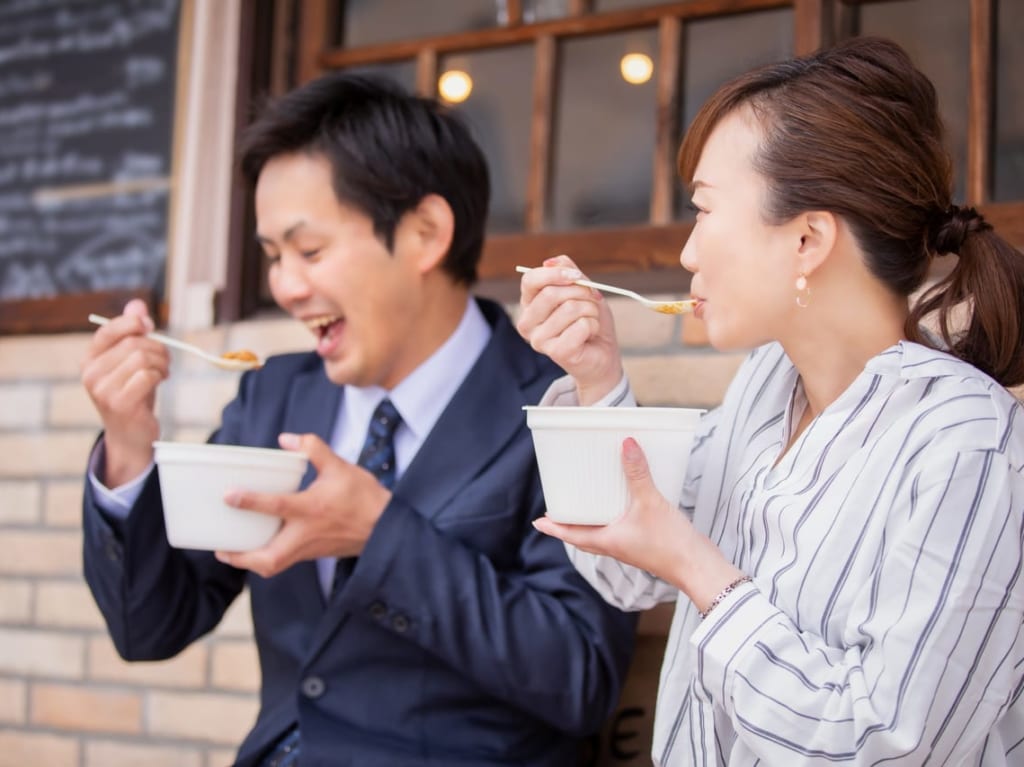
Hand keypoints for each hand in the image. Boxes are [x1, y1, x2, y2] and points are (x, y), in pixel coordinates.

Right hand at [80, 299, 169, 485]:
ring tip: (163, 372)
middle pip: (132, 343)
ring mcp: (103, 390)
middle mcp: (91, 373)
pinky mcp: (119, 403)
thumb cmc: (133, 393)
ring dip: (161, 363)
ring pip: (142, 357)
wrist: (132, 435)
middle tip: (165, 360)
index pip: (108, 330)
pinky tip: (160, 382)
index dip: (132, 323)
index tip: (149, 326)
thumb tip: (137, 304)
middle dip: (157, 348)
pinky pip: (148, 375)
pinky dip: (160, 376)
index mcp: (90, 359)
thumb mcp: (132, 361)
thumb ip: (132, 333)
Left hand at [215, 433, 391, 577]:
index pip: (276, 506)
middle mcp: (307, 533)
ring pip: (275, 566)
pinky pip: (285, 562)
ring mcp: (310, 548)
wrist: (387, 526)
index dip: (250, 500)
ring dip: (251, 562)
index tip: (228, 496)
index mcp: (312, 508)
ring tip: (232, 552)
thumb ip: (313, 449)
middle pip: (269, 558)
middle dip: (242, 557)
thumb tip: (286, 439)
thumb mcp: (340, 466)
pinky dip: (267, 558)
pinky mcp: (314, 554)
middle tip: (221, 548)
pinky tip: (260, 546)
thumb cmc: (364, 497)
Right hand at [516, 255, 623, 404]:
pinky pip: (581, 325)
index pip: (530, 280)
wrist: (602, 353)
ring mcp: (539, 340)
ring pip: (570, 308)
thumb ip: (568, 272)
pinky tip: (590, 335)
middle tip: (592, 300)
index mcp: (530, 304)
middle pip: (551, 293)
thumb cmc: (589, 320)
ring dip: (591, 311)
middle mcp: (528, 323)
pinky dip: (594, 325)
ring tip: (590, 320)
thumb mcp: (581, 289)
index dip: (554, 273)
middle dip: (581, 292)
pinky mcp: (556, 352)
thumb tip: (551, 262)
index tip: (576, 275)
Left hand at [532, 437, 742, 611]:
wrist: (699, 568)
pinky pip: (621, 530)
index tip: (538, 522)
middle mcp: (615, 546)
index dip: (554, 528)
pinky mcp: (646, 543)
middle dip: (570, 525)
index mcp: (607, 541)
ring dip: (591, 522)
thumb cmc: (670, 542)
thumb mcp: (650, 503)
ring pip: (602, 534)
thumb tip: (626, 445)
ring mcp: (630, 547)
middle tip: (559, 510)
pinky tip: (624, 503)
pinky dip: (615, 518)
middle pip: (584, 536)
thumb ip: (637, 473)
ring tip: (586, 503)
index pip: (571, 534)